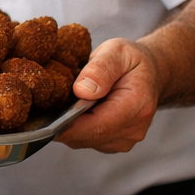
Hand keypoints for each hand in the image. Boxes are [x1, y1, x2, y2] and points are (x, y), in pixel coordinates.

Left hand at [55, 37, 161, 152]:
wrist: (150, 73)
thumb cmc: (131, 61)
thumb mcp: (117, 52)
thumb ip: (100, 69)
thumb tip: (82, 91)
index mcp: (137, 106)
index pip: (98, 126)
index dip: (68, 126)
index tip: (44, 118)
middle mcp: (134, 128)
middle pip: (87, 136)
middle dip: (63, 124)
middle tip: (47, 104)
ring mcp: (125, 139)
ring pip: (83, 141)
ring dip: (69, 126)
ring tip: (66, 103)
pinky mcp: (114, 142)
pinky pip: (86, 140)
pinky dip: (76, 128)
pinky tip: (74, 111)